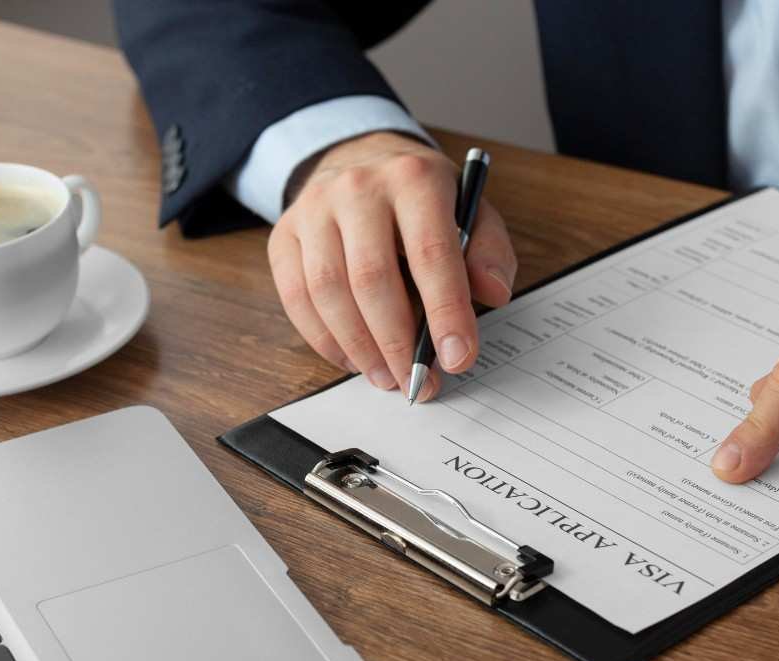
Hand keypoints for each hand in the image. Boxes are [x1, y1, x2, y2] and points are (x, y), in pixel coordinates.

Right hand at [267, 131, 516, 399]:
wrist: (361, 160)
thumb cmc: (422, 199)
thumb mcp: (471, 209)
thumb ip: (489, 250)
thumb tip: (494, 293)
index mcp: (414, 178)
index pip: (431, 253)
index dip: (445, 312)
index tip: (458, 359)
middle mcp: (358, 188)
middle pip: (372, 279)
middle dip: (398, 344)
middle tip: (419, 382)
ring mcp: (313, 209)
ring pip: (328, 292)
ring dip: (360, 349)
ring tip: (388, 377)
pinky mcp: (284, 234)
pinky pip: (296, 298)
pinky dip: (324, 340)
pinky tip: (352, 360)